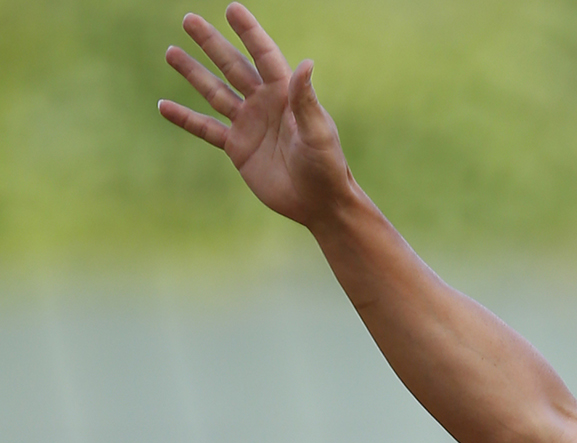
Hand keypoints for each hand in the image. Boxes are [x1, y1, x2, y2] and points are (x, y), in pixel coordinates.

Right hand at [160, 3, 353, 227]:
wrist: (319, 203)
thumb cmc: (327, 167)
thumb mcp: (318, 133)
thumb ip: (305, 101)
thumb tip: (306, 63)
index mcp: (285, 95)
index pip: (264, 55)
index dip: (248, 32)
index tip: (231, 8)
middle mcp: (265, 104)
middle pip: (232, 66)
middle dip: (211, 43)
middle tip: (189, 19)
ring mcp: (249, 124)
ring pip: (214, 92)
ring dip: (193, 72)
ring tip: (171, 51)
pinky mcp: (238, 147)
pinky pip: (206, 128)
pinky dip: (185, 118)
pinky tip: (164, 106)